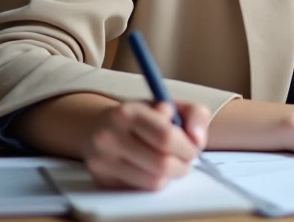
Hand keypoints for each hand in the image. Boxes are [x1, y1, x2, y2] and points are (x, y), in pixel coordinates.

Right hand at [82, 101, 208, 189]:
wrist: (95, 126)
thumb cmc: (141, 115)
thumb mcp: (169, 104)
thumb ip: (194, 114)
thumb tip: (198, 140)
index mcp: (128, 113)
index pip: (166, 137)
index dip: (187, 147)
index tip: (193, 148)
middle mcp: (110, 137)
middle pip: (161, 164)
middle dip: (182, 165)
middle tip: (186, 160)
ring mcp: (102, 161)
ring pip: (153, 181)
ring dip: (170, 176)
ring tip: (170, 163)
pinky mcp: (102, 180)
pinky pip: (141, 189)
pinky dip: (154, 182)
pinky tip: (152, 169)